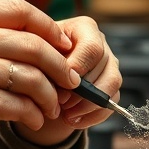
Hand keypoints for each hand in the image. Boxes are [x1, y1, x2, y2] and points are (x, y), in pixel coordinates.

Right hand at [0, 0, 81, 148]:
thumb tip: (24, 27)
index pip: (19, 8)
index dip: (47, 25)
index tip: (61, 41)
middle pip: (34, 44)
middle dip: (60, 64)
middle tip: (71, 80)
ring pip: (34, 77)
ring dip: (50, 95)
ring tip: (52, 106)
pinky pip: (23, 106)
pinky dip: (35, 115)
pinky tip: (35, 120)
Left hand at [15, 14, 120, 144]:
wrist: (39, 77)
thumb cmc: (36, 59)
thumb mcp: (38, 55)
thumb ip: (49, 63)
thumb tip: (63, 87)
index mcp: (84, 28)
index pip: (92, 48)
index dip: (78, 68)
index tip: (59, 83)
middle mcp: (101, 43)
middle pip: (103, 67)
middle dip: (81, 89)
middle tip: (59, 102)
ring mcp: (109, 65)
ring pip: (112, 85)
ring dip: (88, 104)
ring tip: (66, 113)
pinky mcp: (111, 87)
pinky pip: (111, 103)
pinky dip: (92, 116)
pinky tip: (73, 120)